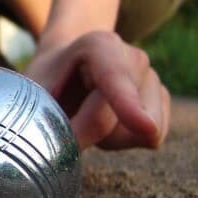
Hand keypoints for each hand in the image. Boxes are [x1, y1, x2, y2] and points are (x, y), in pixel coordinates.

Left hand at [26, 31, 169, 150]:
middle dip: (94, 132)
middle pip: (123, 118)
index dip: (127, 103)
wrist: (66, 70)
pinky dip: (123, 141)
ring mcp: (152, 78)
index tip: (144, 127)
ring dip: (109, 138)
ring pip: (142, 133)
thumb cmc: (47, 82)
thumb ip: (49, 119)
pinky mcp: (162, 101)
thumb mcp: (35, 95)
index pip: (114, 78)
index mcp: (99, 46)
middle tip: (66, 118)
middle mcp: (134, 57)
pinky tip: (106, 120)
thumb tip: (67, 151)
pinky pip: (149, 140)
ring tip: (87, 114)